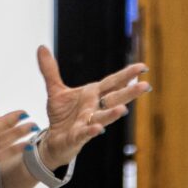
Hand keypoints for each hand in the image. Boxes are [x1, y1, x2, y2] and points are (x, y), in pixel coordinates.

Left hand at [35, 45, 150, 169]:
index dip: (127, 75)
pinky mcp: (77, 136)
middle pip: (114, 99)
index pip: (112, 83)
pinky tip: (98, 129)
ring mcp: (87, 123)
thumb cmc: (61, 115)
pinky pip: (85, 133)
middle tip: (146, 86)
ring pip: (103, 118)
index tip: (142, 67)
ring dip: (112, 114)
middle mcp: (94, 108)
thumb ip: (50, 70)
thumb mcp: (54, 89)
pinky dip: (91, 130)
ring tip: (123, 110)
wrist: (53, 140)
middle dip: (129, 93)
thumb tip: (41, 47)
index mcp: (92, 95)